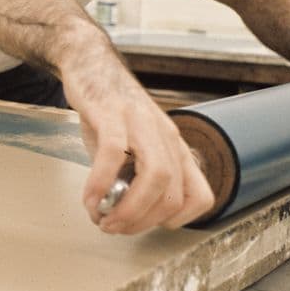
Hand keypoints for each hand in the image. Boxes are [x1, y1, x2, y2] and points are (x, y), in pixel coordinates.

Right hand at [62, 63, 214, 234]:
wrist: (90, 63)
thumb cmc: (109, 109)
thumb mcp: (129, 146)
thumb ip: (128, 177)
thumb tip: (117, 214)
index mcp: (174, 146)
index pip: (200, 196)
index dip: (177, 220)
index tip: (145, 224)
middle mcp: (164, 134)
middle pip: (173, 192)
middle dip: (142, 221)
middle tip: (114, 227)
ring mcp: (140, 122)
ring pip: (154, 175)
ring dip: (128, 208)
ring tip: (102, 218)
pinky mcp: (111, 112)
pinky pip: (113, 154)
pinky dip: (101, 183)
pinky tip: (89, 197)